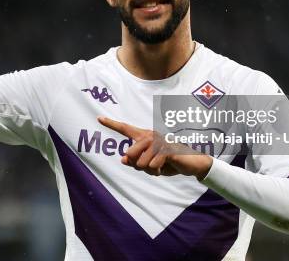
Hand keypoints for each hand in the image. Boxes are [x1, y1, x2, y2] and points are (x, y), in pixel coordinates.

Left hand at [97, 116, 212, 178]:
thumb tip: (123, 159)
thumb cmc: (168, 162)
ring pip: (141, 164)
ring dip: (150, 170)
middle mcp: (149, 135)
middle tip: (152, 165)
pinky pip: (152, 166)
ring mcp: (158, 141)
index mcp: (144, 136)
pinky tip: (165, 166)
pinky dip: (158, 171)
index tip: (98, 118)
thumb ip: (136, 161)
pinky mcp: (166, 149)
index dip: (111, 124)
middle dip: (139, 166)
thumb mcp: (149, 164)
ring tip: (160, 165)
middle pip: (130, 154)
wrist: (190, 163)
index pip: (125, 129)